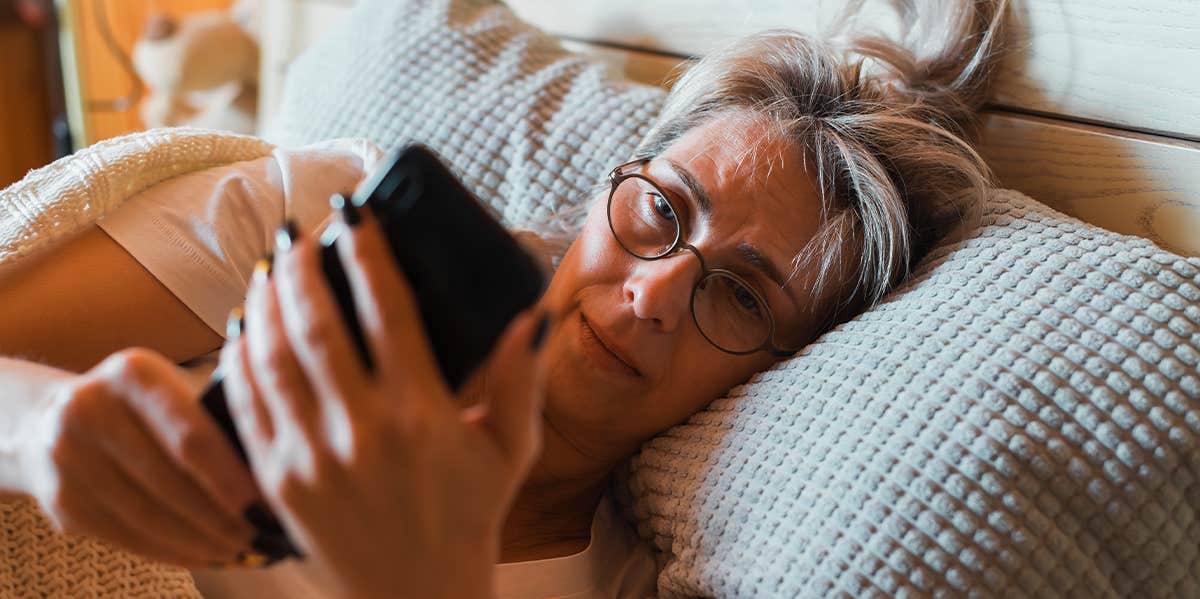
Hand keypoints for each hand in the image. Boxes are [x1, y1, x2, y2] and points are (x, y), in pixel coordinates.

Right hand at [19, 348, 259, 566]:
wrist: (53, 419)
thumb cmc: (144, 409)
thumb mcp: (172, 392)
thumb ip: (213, 420)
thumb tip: (271, 476)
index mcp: (134, 374)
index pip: (191, 438)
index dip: (231, 480)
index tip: (265, 509)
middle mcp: (90, 407)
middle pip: (170, 482)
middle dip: (220, 519)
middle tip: (258, 539)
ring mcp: (66, 455)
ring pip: (147, 516)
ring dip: (198, 542)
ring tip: (237, 552)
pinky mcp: (58, 497)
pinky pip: (124, 535)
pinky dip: (168, 551)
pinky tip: (201, 555)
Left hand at [220, 206, 550, 598]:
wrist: (416, 598)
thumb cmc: (468, 519)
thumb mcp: (511, 450)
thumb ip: (522, 381)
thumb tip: (530, 315)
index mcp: (423, 415)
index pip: (388, 310)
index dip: (368, 253)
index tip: (356, 216)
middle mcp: (363, 431)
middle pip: (318, 324)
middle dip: (303, 266)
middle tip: (301, 232)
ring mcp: (312, 458)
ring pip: (273, 357)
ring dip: (266, 301)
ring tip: (270, 266)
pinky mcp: (277, 482)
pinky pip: (248, 404)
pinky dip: (240, 357)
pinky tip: (245, 326)